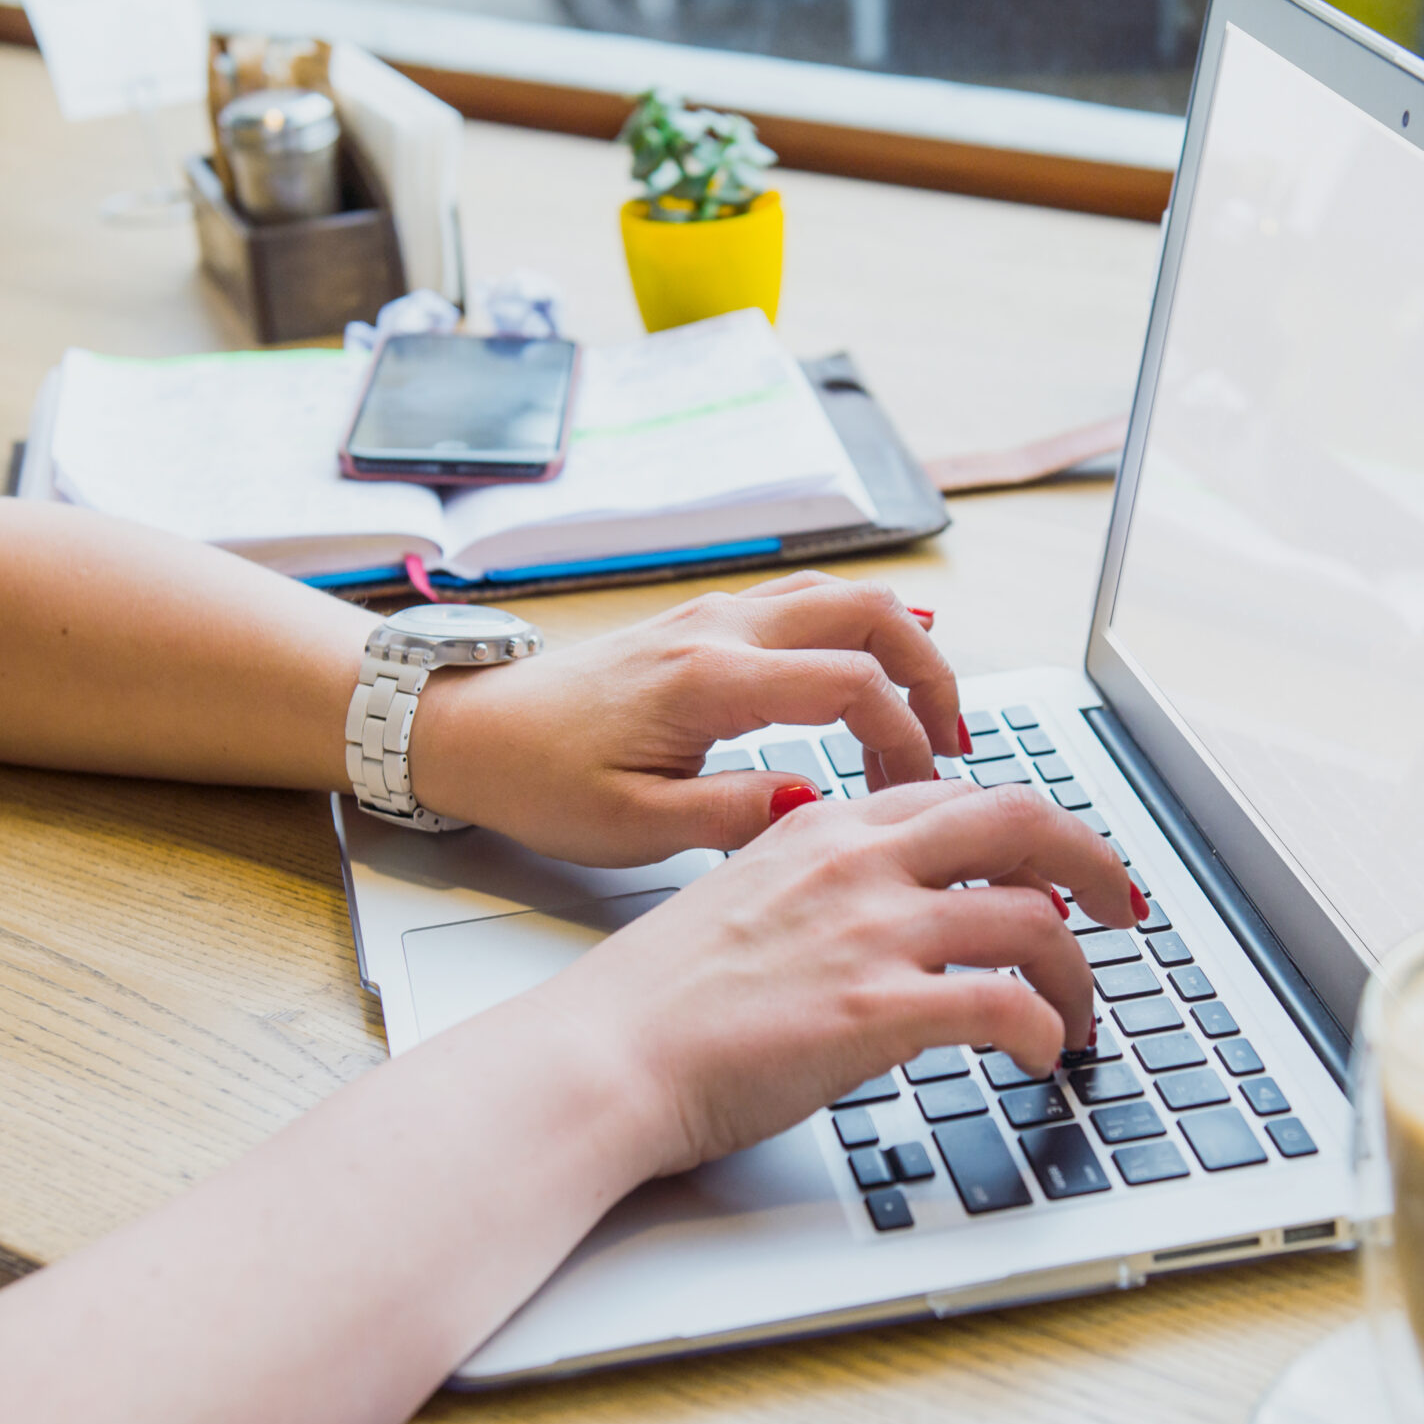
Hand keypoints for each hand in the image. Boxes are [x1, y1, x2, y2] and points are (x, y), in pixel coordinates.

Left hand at [409, 573, 964, 865]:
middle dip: (932, 671)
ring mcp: (714, 616)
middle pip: (870, 610)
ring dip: (900, 648)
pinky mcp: (706, 624)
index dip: (905, 734)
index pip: (851, 681)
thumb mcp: (632, 828)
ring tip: (923, 722)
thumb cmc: (537, 778)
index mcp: (707, 679)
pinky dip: (860, 640)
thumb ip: (733, 815)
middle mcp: (719, 628)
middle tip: (953, 741)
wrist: (469, 729)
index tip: (920, 791)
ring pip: (843, 596)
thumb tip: (816, 801)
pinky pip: (808, 606)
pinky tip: (871, 691)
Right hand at [518, 780, 1140, 1173]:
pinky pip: (1006, 1004)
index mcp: (824, 828)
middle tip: (1122, 904)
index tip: (1057, 863)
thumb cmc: (652, 1003)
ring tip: (1079, 1017)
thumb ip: (822, 893)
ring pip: (1031, 919)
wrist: (600, 1056)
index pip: (960, 798)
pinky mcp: (878, 1006)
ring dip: (1077, 974)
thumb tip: (884, 923)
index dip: (1029, 827)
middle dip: (1091, 862)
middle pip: (1021, 823)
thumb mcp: (743, 904)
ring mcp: (872, 929)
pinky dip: (1043, 1030)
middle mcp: (858, 861)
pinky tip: (1040, 1056)